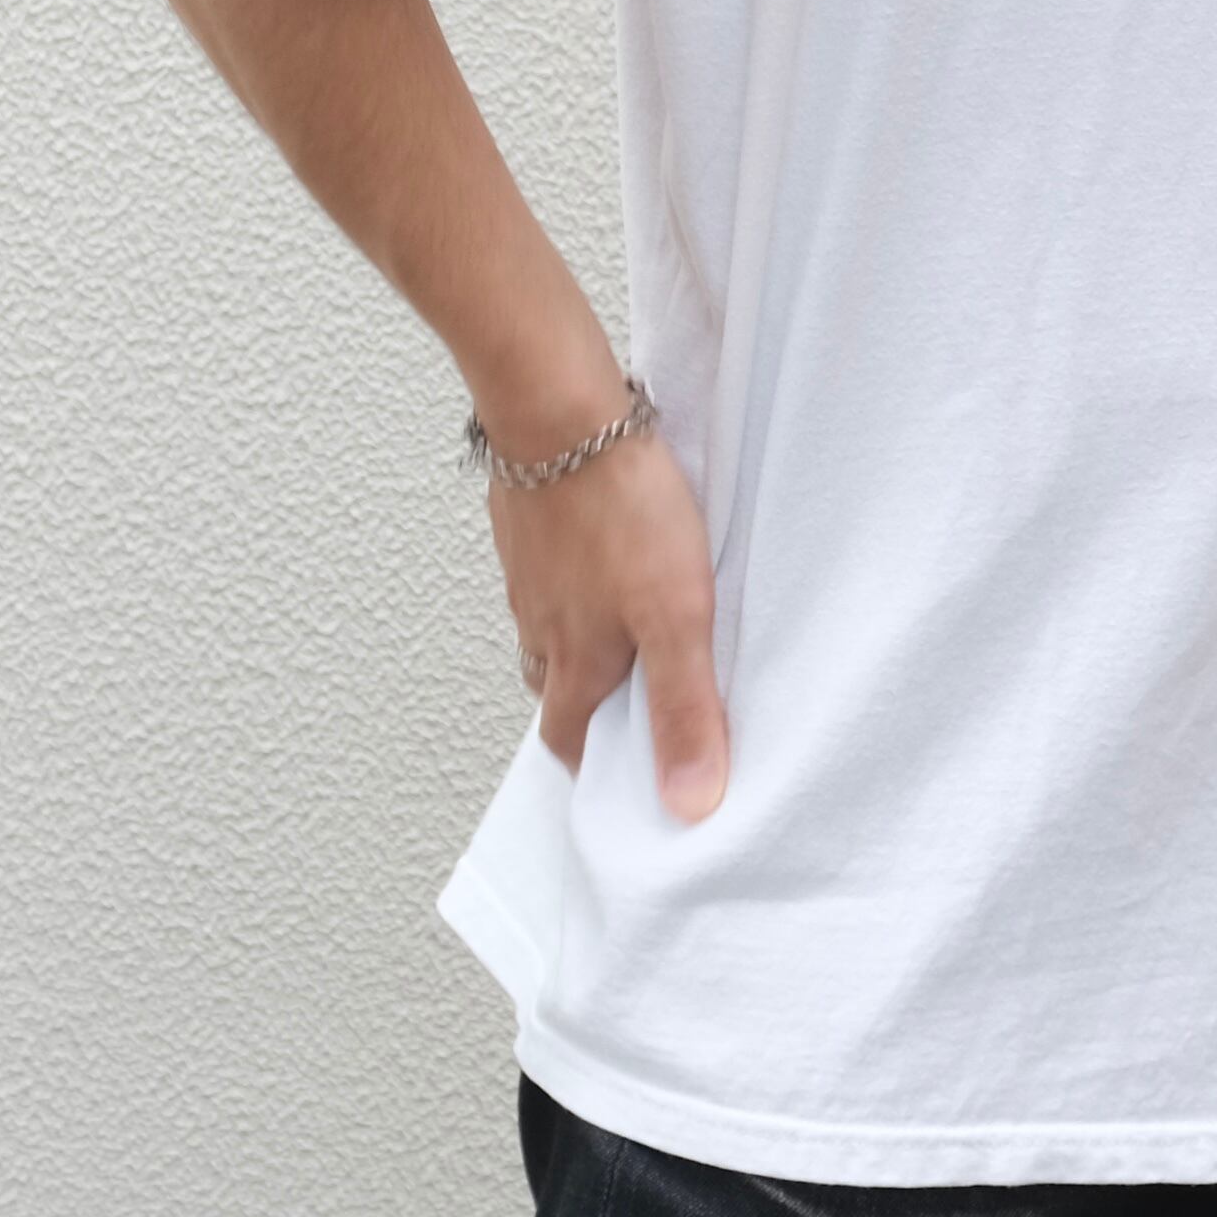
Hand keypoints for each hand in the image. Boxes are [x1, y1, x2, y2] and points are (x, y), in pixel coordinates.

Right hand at [492, 425, 726, 820]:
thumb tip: (689, 804)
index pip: (568, 741)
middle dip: (595, 701)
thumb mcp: (676, 619)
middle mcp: (538, 623)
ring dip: (588, 636)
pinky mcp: (529, 522)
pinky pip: (550, 570)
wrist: (559, 411)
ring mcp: (527, 571)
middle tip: (641, 697)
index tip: (629, 772)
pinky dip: (578, 577)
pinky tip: (612, 551)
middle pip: (559, 686)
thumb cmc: (619, 511)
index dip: (597, 765)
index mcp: (572, 661)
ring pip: (553, 625)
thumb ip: (684, 709)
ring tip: (636, 623)